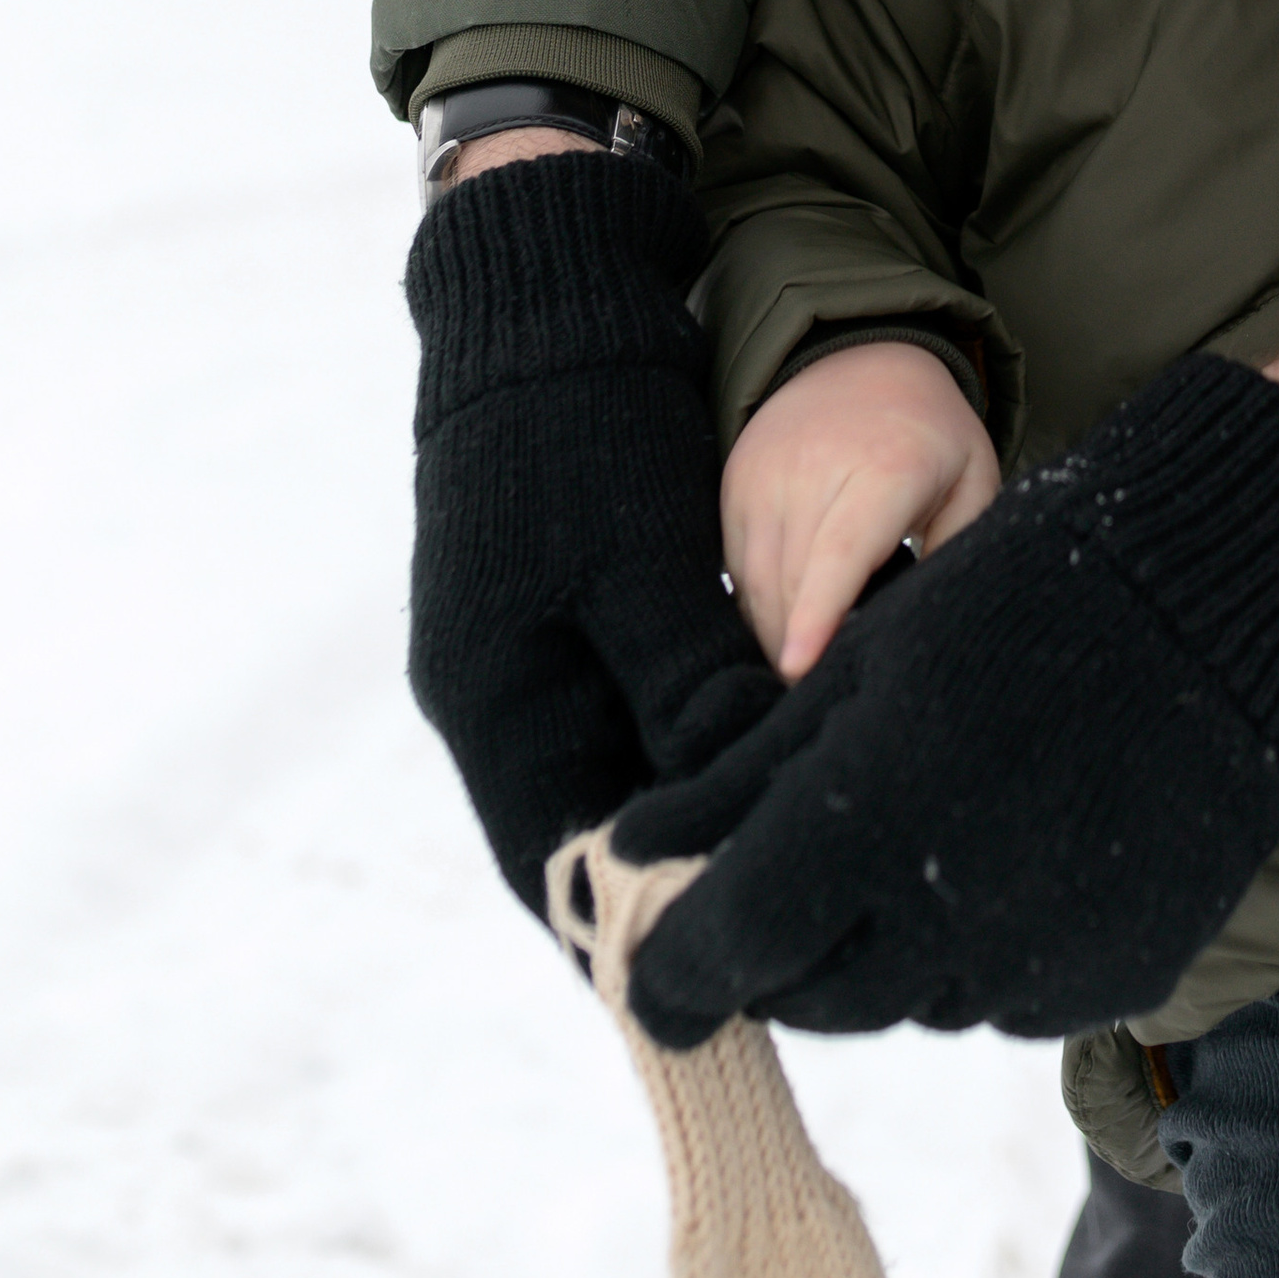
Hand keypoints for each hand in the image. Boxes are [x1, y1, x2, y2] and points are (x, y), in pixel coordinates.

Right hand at [405, 148, 781, 907]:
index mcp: (488, 698)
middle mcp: (500, 688)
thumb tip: (743, 796)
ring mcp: (533, 643)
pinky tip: (773, 757)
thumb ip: (686, 684)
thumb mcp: (641, 559)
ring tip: (790, 859)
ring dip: (690, 807)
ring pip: (621, 764)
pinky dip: (693, 738)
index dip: (632, 932)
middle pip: (589, 825)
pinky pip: (636, 703)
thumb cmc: (584, 420)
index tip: (722, 993)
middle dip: (674, 880)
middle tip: (781, 935)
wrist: (548, 284)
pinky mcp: (576, 598)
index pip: (555, 862)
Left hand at [609, 351, 1278, 1043]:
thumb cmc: (1013, 600)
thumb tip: (623, 853)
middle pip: (817, 996)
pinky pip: (1013, 997)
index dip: (676, 967)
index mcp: (875, 814)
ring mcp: (1050, 956)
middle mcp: (960, 912)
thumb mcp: (859, 664)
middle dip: (778, 953)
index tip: (653, 968)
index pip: (732, 948)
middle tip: (780, 886)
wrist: (1216, 595)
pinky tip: (1008, 855)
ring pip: (916, 1001)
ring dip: (887, 949)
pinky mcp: (1120, 974)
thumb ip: (738, 777)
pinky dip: (986, 951)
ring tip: (921, 836)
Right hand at [723, 342, 1000, 677]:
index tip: (798, 667)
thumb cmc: (930, 432)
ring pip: (754, 577)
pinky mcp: (737, 479)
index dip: (817, 614)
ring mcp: (767, 472)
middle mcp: (814, 467)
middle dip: (798, 645)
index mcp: (885, 469)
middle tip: (824, 689)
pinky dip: (754, 599)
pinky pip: (735, 561)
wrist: (864, 354)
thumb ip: (958, 548)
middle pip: (789, 580)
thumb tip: (932, 619)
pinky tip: (782, 622)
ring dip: (773, 630)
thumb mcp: (973, 480)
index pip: (839, 553)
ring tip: (804, 666)